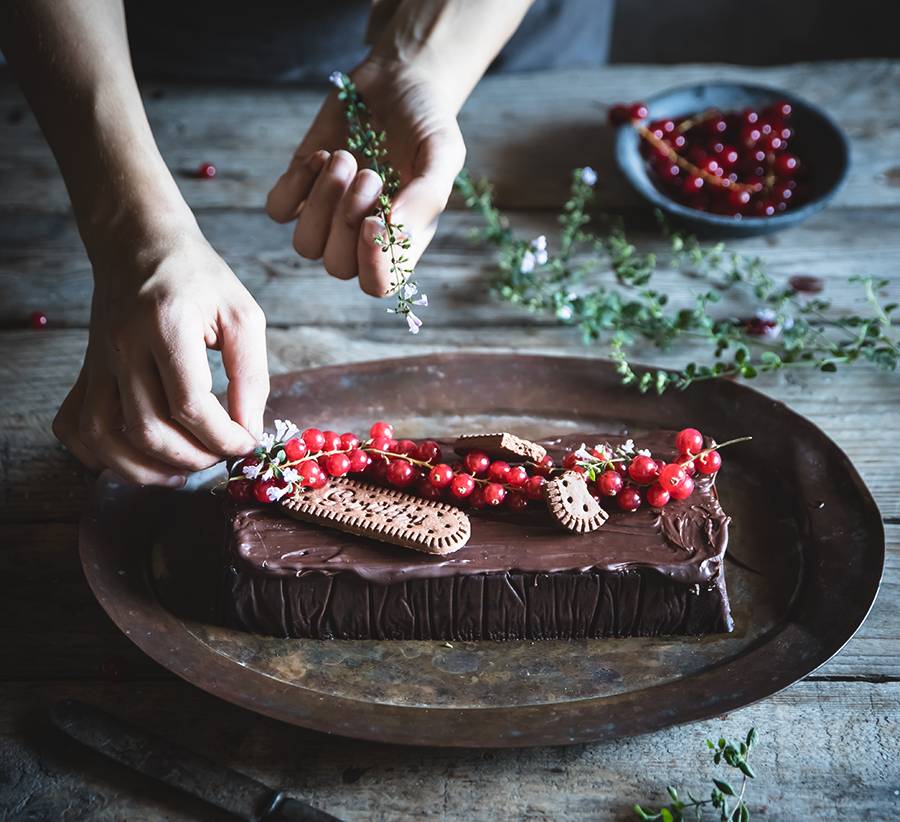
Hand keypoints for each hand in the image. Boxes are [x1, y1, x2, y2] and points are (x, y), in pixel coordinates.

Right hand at [53, 220, 268, 485]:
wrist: (140, 243)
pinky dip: (99, 456)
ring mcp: (97, 362)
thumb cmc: (199, 278)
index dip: (224, 437)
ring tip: (185, 471)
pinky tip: (137, 459)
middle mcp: (123, 346)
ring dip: (147, 469)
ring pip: (105, 437)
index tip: (247, 443)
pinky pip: (75, 426)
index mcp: (166, 325)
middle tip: (222, 455)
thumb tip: (249, 430)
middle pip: (148, 429)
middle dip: (193, 457)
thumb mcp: (242, 315)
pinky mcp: (86, 371)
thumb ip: (251, 375)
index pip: (191, 404)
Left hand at [266, 58, 465, 296]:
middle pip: (337, 267)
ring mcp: (328, 216)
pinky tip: (321, 156)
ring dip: (321, 202)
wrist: (399, 82)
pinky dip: (295, 183)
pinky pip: (279, 210)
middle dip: (347, 220)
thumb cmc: (426, 124)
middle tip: (370, 173)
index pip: (377, 284)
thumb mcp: (443, 154)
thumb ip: (426, 196)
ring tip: (345, 158)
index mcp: (400, 243)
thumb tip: (393, 232)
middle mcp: (361, 239)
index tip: (373, 220)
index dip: (371, 263)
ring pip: (305, 245)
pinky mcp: (301, 188)